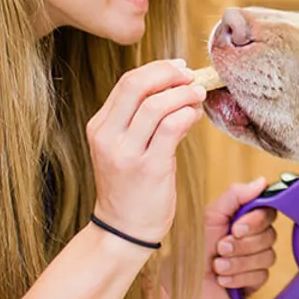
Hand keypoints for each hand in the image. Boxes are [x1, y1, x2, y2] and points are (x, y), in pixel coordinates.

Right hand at [86, 59, 203, 249]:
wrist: (123, 230)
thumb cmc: (130, 187)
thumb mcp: (125, 148)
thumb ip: (142, 119)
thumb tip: (176, 89)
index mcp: (100, 127)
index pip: (126, 83)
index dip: (157, 69)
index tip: (178, 68)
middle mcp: (108, 137)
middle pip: (136, 85)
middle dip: (168, 74)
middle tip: (190, 76)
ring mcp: (126, 153)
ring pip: (156, 105)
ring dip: (183, 94)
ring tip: (198, 95)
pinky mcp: (149, 168)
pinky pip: (171, 129)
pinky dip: (187, 115)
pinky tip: (195, 116)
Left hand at [199, 178, 277, 298]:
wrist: (179, 278)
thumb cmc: (192, 244)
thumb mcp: (211, 215)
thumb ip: (236, 196)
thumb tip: (262, 181)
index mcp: (246, 219)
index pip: (269, 213)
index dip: (256, 221)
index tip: (235, 228)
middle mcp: (255, 238)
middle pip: (270, 236)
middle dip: (242, 245)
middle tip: (220, 247)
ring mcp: (257, 261)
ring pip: (267, 257)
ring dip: (237, 262)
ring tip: (217, 265)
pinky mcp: (254, 282)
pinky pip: (260, 277)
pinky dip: (238, 278)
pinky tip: (222, 278)